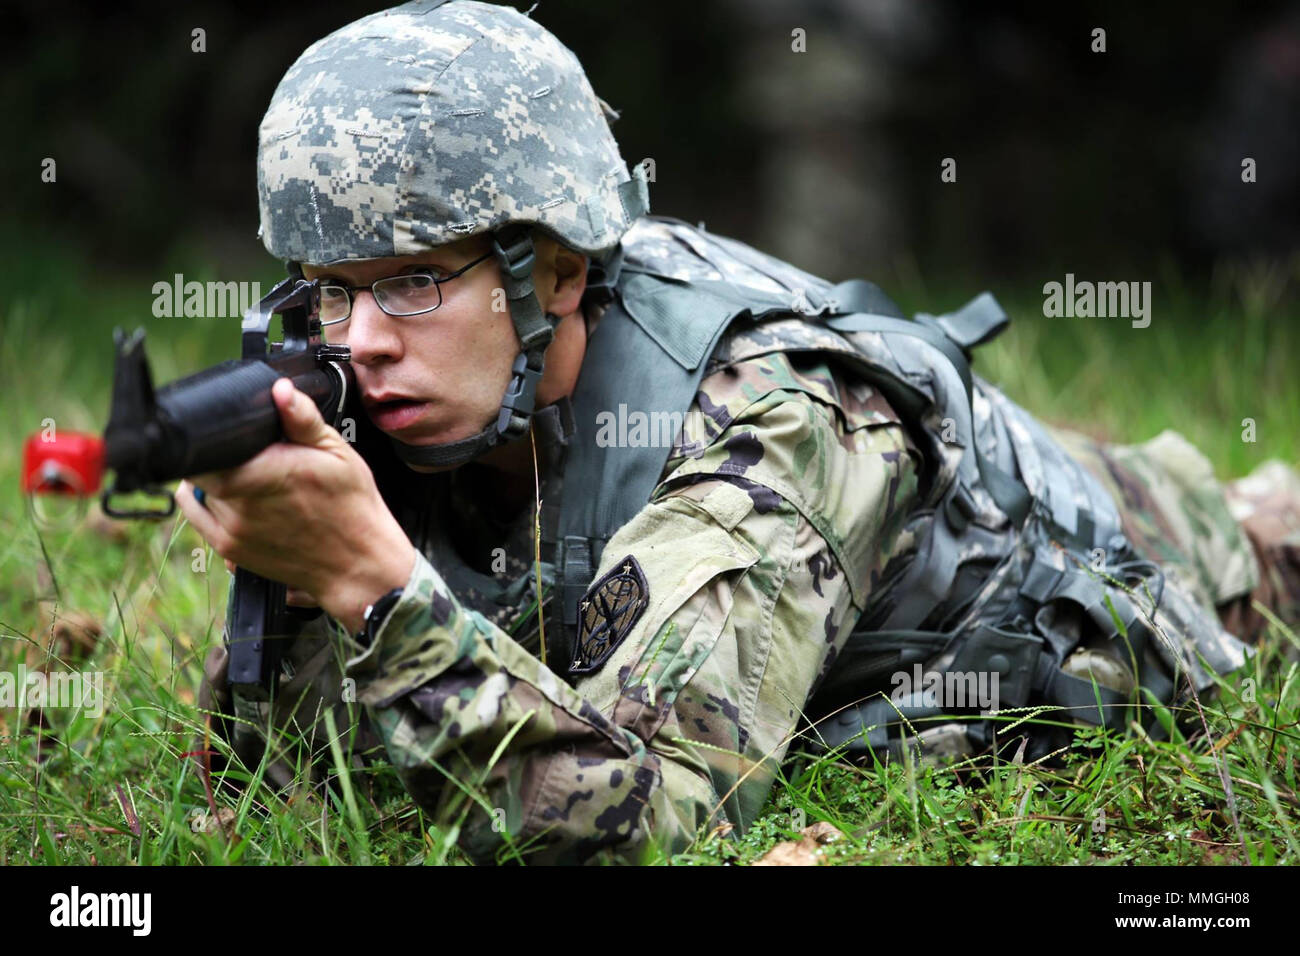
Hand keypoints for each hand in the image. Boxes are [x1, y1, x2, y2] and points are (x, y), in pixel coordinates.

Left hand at [177, 378, 415, 633]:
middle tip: (248, 454)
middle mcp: (239, 504)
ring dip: (216, 479)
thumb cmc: (352, 508)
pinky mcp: (229, 549)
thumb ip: (303, 419)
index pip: (206, 445)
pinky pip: (198, 517)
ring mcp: (231, 529)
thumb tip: (281, 389)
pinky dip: (207, 502)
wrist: (357, 564)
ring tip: (249, 477)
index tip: (233, 431)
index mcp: (262, 473)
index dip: (215, 434)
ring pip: (199, 490)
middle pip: (200, 467)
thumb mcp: (337, 453)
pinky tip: (235, 498)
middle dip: (218, 456)